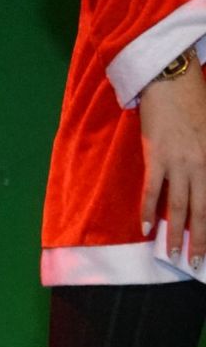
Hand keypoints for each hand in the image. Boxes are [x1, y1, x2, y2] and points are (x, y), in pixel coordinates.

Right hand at [138, 59, 205, 264]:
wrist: (171, 82)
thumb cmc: (196, 104)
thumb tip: (202, 185)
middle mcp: (201, 166)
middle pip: (201, 212)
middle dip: (199, 241)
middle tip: (196, 264)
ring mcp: (178, 163)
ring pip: (178, 206)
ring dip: (176, 233)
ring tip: (172, 255)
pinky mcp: (156, 157)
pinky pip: (152, 190)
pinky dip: (149, 211)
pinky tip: (146, 229)